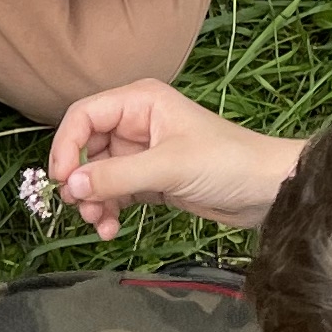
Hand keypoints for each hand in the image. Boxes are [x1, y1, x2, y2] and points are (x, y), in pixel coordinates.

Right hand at [42, 80, 301, 239]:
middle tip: (81, 208)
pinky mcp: (151, 180)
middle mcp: (137, 123)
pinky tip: (111, 229)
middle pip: (86, 147)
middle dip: (80, 180)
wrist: (269, 191)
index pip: (84, 116)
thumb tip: (69, 186)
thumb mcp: (168, 167)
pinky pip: (115, 193)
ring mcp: (143, 153)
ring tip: (100, 223)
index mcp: (140, 102)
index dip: (66, 146)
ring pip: (98, 174)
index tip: (62, 180)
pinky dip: (108, 210)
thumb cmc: (228, 163)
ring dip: (93, 200)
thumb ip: (115, 176)